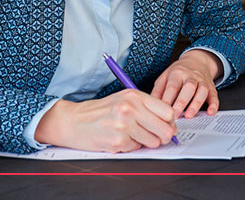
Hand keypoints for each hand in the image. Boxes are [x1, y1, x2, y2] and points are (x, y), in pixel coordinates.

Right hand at [34, 90, 176, 152]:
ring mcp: (124, 126)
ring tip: (132, 135)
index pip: (168, 111)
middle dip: (163, 136)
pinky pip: (136, 149)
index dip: (170, 122)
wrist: (74, 121)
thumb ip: (146, 108)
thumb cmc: (100, 111)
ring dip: (145, 142)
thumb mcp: (124, 99)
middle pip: (165, 129)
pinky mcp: (118, 141)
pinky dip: (131, 146)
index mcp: (134, 96)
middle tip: (156, 137)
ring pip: (153, 142)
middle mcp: (130, 109)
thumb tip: (170, 123)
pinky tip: (119, 139)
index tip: (167, 126)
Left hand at [151, 49, 221, 118]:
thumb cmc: (178, 72)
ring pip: (201, 91)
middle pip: (188, 88)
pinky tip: (210, 113)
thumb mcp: (165, 77)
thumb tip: (150, 105)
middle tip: (175, 116)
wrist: (197, 61)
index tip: (163, 112)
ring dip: (196, 104)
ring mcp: (202, 81)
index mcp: (177, 73)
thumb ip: (158, 90)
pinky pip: (214, 95)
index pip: (172, 87)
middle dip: (181, 103)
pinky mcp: (211, 87)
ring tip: (189, 116)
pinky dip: (214, 104)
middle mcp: (191, 76)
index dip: (168, 99)